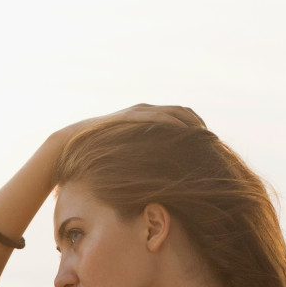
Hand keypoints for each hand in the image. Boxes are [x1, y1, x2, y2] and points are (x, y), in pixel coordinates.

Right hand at [54, 103, 205, 143]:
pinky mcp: (133, 116)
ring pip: (176, 112)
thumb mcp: (127, 154)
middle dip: (200, 125)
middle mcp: (147, 110)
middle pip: (185, 112)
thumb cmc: (99, 152)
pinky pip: (160, 118)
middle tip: (213, 143)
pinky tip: (186, 135)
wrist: (72, 142)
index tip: (209, 144)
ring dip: (193, 125)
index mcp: (148, 117)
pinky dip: (176, 125)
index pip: (182, 116)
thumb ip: (144, 157)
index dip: (197, 127)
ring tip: (205, 139)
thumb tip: (161, 176)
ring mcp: (140, 111)